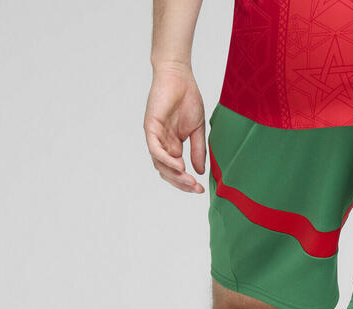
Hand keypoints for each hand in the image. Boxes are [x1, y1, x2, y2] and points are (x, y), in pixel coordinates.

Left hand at [144, 64, 205, 192]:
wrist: (179, 75)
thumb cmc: (187, 98)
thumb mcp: (197, 130)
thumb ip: (198, 151)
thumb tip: (200, 172)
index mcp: (172, 146)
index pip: (176, 171)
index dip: (187, 183)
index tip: (201, 189)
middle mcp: (162, 144)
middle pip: (167, 172)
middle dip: (182, 183)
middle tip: (196, 188)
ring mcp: (155, 136)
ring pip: (160, 165)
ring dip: (174, 175)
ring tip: (189, 180)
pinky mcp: (150, 127)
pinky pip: (155, 150)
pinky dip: (166, 160)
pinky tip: (179, 166)